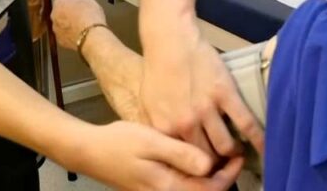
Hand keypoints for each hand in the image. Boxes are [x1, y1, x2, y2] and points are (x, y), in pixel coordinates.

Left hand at [51, 0, 105, 50]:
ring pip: (61, 24)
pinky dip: (70, 35)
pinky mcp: (60, 41)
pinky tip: (80, 34)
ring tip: (82, 26)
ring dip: (68, 25)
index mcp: (59, 2)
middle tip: (81, 15)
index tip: (78, 4)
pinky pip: (64, 36)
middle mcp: (54, 15)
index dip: (72, 1)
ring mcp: (56, 29)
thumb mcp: (89, 0)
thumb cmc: (90, 17)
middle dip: (68, 13)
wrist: (92, 37)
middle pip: (60, 12)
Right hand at [71, 121, 243, 190]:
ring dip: (208, 176)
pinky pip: (181, 186)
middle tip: (231, 153)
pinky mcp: (152, 189)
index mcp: (168, 188)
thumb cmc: (118, 143)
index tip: (238, 155)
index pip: (210, 190)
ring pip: (193, 190)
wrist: (88, 151)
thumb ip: (181, 154)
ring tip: (217, 154)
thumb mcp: (152, 141)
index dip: (229, 174)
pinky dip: (193, 175)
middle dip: (221, 176)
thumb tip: (209, 165)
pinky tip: (193, 157)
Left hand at [141, 22, 264, 157]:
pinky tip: (265, 148)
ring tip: (237, 153)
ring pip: (225, 146)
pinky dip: (258, 139)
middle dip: (215, 167)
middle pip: (205, 159)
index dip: (195, 170)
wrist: (170, 40)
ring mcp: (206, 109)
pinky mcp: (225, 94)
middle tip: (222, 166)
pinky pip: (246, 123)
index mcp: (164, 128)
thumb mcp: (148, 105)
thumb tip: (171, 150)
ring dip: (233, 154)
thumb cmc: (157, 70)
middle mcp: (185, 123)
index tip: (203, 172)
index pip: (182, 162)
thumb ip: (160, 130)